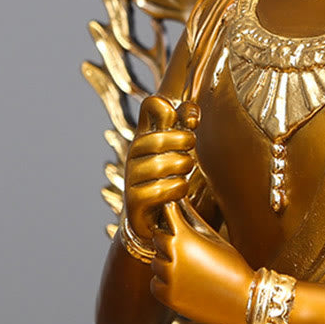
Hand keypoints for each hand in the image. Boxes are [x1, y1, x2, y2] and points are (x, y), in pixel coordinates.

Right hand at [124, 96, 200, 241]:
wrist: (155, 217)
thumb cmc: (171, 173)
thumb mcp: (180, 146)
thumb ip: (186, 124)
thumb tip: (192, 117)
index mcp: (147, 134)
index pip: (150, 106)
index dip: (168, 107)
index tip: (192, 122)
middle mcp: (134, 153)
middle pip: (156, 140)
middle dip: (181, 142)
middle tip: (192, 147)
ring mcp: (131, 177)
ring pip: (158, 166)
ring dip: (181, 166)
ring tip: (187, 168)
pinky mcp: (133, 202)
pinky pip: (158, 191)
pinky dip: (176, 188)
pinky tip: (180, 187)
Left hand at [151, 202, 252, 323]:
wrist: (243, 300)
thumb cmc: (232, 266)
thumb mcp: (214, 238)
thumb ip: (193, 219)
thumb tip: (180, 201)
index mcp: (185, 236)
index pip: (166, 213)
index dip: (172, 213)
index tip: (176, 216)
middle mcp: (174, 254)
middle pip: (158, 237)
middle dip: (169, 239)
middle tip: (187, 246)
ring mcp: (169, 277)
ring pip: (156, 261)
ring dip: (167, 261)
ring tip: (189, 266)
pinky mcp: (168, 297)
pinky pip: (156, 283)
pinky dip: (165, 282)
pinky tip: (184, 281)